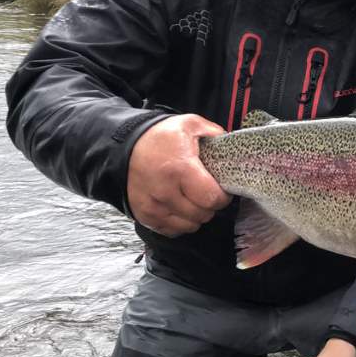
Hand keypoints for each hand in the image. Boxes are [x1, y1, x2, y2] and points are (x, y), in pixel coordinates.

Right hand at [126, 114, 230, 235]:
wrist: (123, 147)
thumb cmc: (160, 137)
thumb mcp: (189, 125)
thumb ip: (215, 134)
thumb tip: (232, 147)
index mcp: (180, 169)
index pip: (212, 198)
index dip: (222, 197)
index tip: (222, 190)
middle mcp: (165, 192)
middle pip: (202, 214)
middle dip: (210, 206)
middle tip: (207, 193)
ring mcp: (153, 206)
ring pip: (189, 226)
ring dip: (196, 215)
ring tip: (194, 199)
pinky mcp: (144, 216)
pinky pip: (172, 230)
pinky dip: (181, 222)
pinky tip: (180, 207)